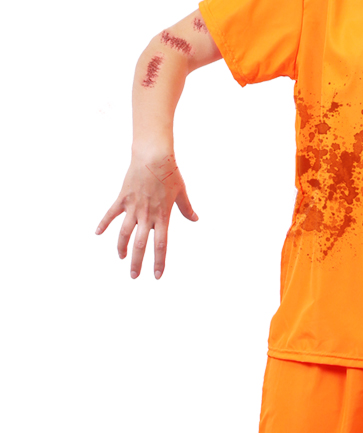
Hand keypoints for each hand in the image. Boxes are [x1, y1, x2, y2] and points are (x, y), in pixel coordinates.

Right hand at [95, 154, 197, 277]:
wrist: (153, 156)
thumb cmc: (169, 173)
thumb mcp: (181, 192)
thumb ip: (187, 209)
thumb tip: (196, 219)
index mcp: (163, 217)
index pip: (161, 245)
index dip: (159, 262)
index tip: (157, 276)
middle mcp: (147, 215)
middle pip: (141, 245)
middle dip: (137, 262)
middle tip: (134, 276)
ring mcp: (133, 208)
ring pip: (124, 233)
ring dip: (121, 247)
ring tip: (121, 258)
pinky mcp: (122, 199)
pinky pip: (110, 214)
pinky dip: (103, 223)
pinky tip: (97, 233)